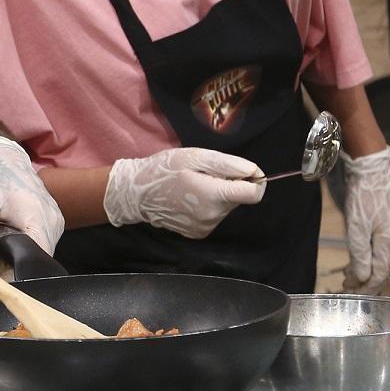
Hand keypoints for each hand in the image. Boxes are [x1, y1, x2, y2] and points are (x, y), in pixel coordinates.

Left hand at [0, 136, 65, 254]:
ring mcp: (56, 221)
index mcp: (38, 218)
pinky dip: (25, 241)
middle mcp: (53, 222)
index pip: (35, 260)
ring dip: (18, 251)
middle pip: (36, 259)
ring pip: (39, 252)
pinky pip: (42, 241)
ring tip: (1, 234)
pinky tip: (12, 229)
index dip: (13, 269)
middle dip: (12, 260)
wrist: (1, 159)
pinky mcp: (55, 221)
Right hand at [102, 147, 265, 238]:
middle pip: (239, 199)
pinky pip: (213, 217)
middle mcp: (214, 216)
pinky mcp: (198, 233)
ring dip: (217, 196)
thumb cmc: (164, 170)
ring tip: (194, 186)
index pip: (254, 194)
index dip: (254, 180)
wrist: (135, 194)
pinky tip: (189, 199)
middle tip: (204, 175)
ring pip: (226, 208)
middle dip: (229, 186)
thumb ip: (228, 165)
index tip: (242, 172)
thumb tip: (254, 172)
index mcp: (215, 196)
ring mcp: (205, 227)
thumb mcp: (195, 157)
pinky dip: (207, 207)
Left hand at [338, 148, 389, 292]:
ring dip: (366, 270)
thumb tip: (363, 278)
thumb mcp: (357, 228)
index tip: (352, 293)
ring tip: (349, 275)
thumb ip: (360, 254)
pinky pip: (380, 249)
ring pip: (381, 260)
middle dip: (365, 281)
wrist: (371, 171)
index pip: (380, 275)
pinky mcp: (387, 225)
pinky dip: (369, 258)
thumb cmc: (363, 198)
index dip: (367, 287)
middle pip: (383, 270)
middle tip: (347, 286)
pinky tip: (358, 258)